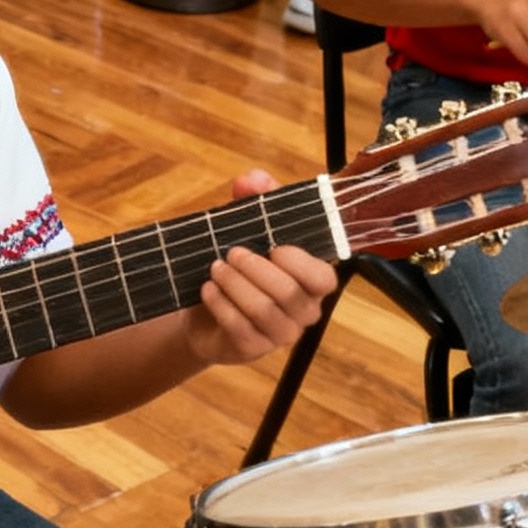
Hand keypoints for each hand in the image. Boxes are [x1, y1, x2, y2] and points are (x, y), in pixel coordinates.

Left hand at [180, 169, 334, 364]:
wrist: (203, 309)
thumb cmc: (236, 266)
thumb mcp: (242, 227)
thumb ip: (252, 200)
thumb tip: (255, 179)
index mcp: (310, 281)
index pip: (324, 277)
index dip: (300, 262)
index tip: (273, 246)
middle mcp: (303, 311)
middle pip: (289, 293)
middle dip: (255, 268)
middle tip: (230, 253)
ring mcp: (280, 333)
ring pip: (264, 311)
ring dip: (235, 285)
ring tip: (215, 268)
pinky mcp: (254, 349)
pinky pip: (240, 328)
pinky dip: (220, 304)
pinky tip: (207, 289)